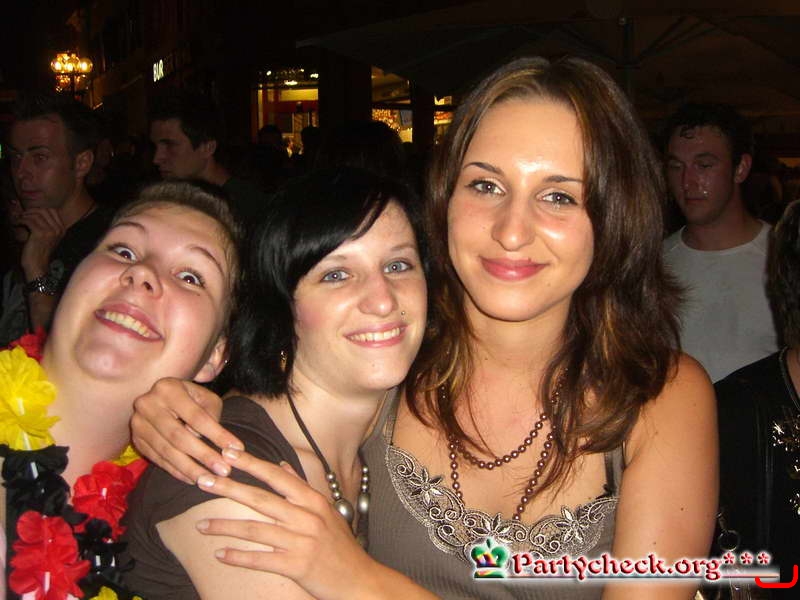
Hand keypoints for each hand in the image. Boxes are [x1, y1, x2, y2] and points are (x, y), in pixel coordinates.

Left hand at [19, 208, 65, 278]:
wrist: (37, 264)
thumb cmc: (40, 250)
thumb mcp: (48, 237)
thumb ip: (48, 225)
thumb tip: (37, 212)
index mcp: (62, 229)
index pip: (53, 211)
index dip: (40, 209)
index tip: (32, 213)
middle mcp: (58, 229)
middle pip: (44, 211)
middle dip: (32, 211)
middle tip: (24, 215)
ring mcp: (50, 231)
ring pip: (36, 215)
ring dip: (25, 216)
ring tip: (20, 219)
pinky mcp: (40, 234)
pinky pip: (29, 221)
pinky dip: (21, 220)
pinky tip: (17, 223)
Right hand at [130, 378, 242, 483]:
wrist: (163, 400)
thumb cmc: (192, 400)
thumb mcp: (206, 399)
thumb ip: (210, 414)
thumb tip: (202, 439)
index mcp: (168, 388)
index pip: (197, 416)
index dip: (217, 434)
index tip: (236, 449)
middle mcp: (147, 404)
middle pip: (179, 436)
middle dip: (204, 455)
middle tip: (224, 470)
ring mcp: (138, 423)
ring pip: (167, 451)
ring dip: (190, 469)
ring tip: (210, 480)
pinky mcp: (136, 440)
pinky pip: (158, 459)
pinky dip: (177, 471)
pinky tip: (193, 479)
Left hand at [195, 451, 373, 599]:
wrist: (359, 581)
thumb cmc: (341, 546)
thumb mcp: (326, 511)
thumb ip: (302, 488)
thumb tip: (282, 465)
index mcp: (313, 501)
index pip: (277, 476)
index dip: (251, 464)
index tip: (228, 454)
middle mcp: (307, 517)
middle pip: (260, 498)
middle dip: (228, 488)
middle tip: (203, 481)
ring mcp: (302, 541)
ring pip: (254, 529)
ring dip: (224, 526)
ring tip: (201, 525)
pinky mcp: (296, 566)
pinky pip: (260, 559)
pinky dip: (238, 556)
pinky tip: (220, 554)